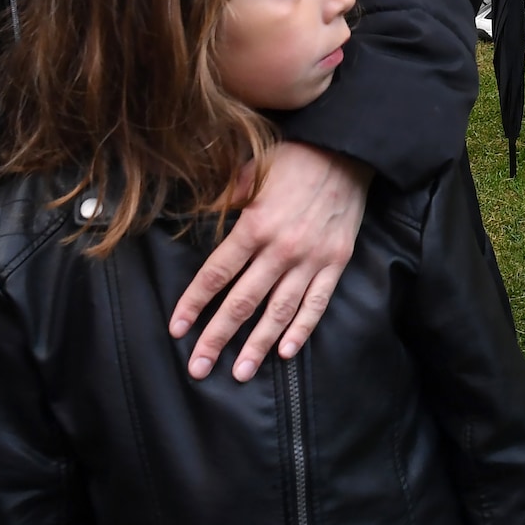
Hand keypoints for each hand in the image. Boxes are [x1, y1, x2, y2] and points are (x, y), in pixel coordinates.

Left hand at [168, 143, 369, 380]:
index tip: (177, 328)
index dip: (194, 303)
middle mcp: (281, 249)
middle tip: (199, 367)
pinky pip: (316, 304)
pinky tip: (286, 352)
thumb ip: (227, 199)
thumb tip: (203, 216)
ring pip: (279, 312)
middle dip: (217, 338)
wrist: (347, 151)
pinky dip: (301, 330)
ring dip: (257, 345)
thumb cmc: (294, 159)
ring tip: (240, 373)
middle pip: (242, 302)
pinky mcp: (335, 263)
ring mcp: (311, 260)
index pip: (216, 274)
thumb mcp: (251, 170)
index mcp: (254, 226)